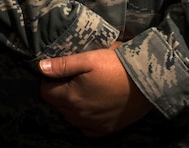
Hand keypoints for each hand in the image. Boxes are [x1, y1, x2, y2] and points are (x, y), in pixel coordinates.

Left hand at [38, 44, 153, 136]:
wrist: (147, 80)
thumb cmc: (116, 66)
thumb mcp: (87, 59)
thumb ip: (62, 65)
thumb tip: (41, 68)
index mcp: (72, 97)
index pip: (46, 93)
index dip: (48, 81)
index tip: (58, 72)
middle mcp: (80, 115)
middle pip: (57, 106)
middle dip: (59, 92)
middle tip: (71, 78)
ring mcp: (93, 125)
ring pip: (70, 118)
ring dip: (70, 105)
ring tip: (81, 90)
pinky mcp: (107, 129)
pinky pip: (86, 128)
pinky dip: (84, 119)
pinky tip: (91, 105)